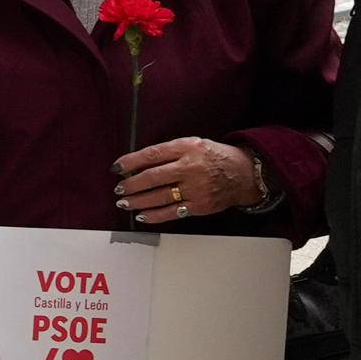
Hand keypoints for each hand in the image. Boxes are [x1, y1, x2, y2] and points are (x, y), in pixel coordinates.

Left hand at [110, 137, 265, 223]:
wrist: (244, 174)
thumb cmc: (214, 157)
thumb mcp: (193, 144)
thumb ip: (168, 152)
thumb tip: (137, 164)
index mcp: (187, 148)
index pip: (152, 154)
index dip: (130, 162)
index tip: (117, 167)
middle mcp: (190, 168)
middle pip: (152, 177)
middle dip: (130, 184)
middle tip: (119, 188)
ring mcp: (195, 188)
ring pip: (159, 197)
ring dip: (137, 201)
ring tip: (125, 202)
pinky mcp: (199, 205)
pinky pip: (172, 213)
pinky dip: (154, 216)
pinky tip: (142, 215)